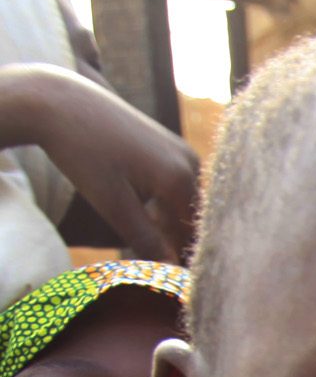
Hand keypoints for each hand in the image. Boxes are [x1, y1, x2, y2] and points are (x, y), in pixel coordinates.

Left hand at [0, 62, 197, 259]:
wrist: (61, 101)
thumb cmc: (82, 153)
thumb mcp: (111, 203)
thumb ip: (145, 238)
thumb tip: (170, 269)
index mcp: (180, 179)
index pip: (193, 233)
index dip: (182, 256)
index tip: (171, 275)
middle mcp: (191, 162)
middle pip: (192, 217)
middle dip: (175, 238)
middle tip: (151, 255)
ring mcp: (183, 150)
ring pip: (184, 200)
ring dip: (168, 219)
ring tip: (141, 227)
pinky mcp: (171, 143)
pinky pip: (177, 182)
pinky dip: (163, 199)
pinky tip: (138, 202)